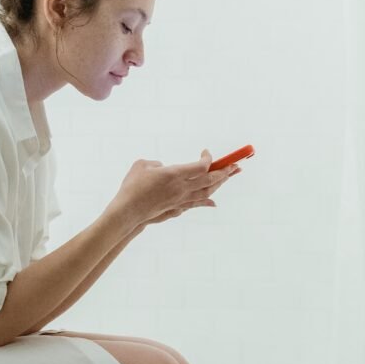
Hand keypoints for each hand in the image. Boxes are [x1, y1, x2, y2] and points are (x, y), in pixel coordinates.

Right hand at [111, 149, 241, 228]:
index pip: (201, 166)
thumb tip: (163, 167)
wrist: (128, 211)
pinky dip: (207, 201)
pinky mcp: (176, 208)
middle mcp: (182, 187)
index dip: (208, 159)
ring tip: (230, 177)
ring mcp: (181, 199)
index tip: (206, 152)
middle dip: (225, 171)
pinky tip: (214, 202)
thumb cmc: (132, 186)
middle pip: (210, 179)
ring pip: (207, 192)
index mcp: (175, 174)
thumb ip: (157, 163)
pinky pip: (196, 203)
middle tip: (236, 165)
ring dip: (220, 184)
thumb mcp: (142, 165)